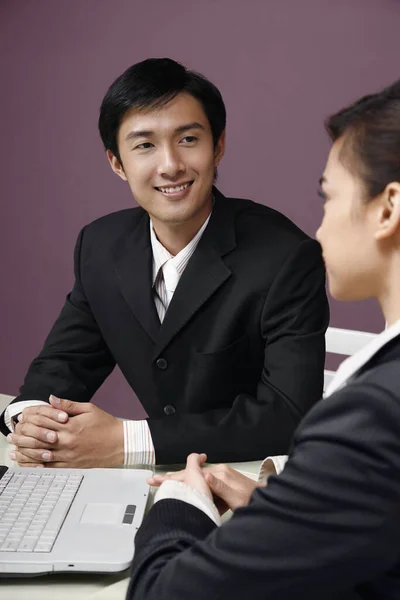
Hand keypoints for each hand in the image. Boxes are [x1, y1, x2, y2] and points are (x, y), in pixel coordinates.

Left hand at [8, 395, 123, 467]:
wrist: (120, 444)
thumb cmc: (106, 426)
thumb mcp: (89, 409)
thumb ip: (68, 405)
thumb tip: (52, 399)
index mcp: (71, 427)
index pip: (44, 423)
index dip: (30, 421)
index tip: (22, 420)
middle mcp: (67, 442)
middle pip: (39, 440)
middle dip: (23, 438)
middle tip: (12, 436)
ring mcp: (69, 456)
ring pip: (42, 456)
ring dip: (26, 453)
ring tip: (14, 451)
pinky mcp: (72, 466)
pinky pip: (51, 469)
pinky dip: (38, 467)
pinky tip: (29, 465)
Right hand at [148, 462, 264, 513]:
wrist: (268, 499)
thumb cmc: (254, 501)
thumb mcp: (237, 498)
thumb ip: (220, 487)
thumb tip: (205, 475)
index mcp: (219, 474)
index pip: (192, 475)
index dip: (174, 478)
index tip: (159, 480)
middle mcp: (218, 472)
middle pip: (190, 474)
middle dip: (171, 477)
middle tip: (153, 480)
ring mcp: (219, 477)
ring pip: (194, 479)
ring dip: (178, 482)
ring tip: (162, 485)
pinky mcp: (221, 483)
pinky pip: (201, 484)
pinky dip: (189, 486)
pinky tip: (182, 491)